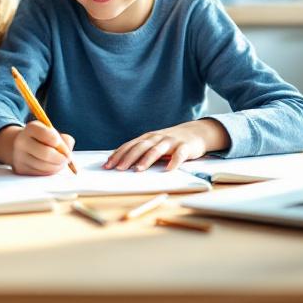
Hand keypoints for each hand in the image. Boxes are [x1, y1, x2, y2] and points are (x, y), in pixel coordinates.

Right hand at [0, 121, 75, 175]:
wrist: (20, 146)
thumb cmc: (41, 139)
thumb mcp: (52, 132)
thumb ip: (64, 139)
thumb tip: (68, 154)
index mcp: (31, 128)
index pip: (48, 135)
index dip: (60, 144)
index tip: (65, 148)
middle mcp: (22, 142)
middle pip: (46, 153)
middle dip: (61, 158)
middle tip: (67, 159)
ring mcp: (20, 157)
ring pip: (44, 166)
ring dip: (57, 166)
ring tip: (60, 162)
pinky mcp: (21, 169)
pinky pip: (41, 173)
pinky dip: (50, 171)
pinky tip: (51, 166)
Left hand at [105, 119, 226, 171]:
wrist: (195, 132)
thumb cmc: (170, 142)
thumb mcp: (154, 143)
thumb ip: (140, 151)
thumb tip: (120, 162)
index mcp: (147, 138)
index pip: (129, 146)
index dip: (118, 155)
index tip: (107, 165)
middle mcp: (157, 138)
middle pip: (140, 147)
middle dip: (128, 158)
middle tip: (119, 169)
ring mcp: (171, 141)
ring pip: (157, 150)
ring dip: (146, 160)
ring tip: (138, 170)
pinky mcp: (185, 147)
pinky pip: (179, 154)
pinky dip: (174, 161)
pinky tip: (169, 169)